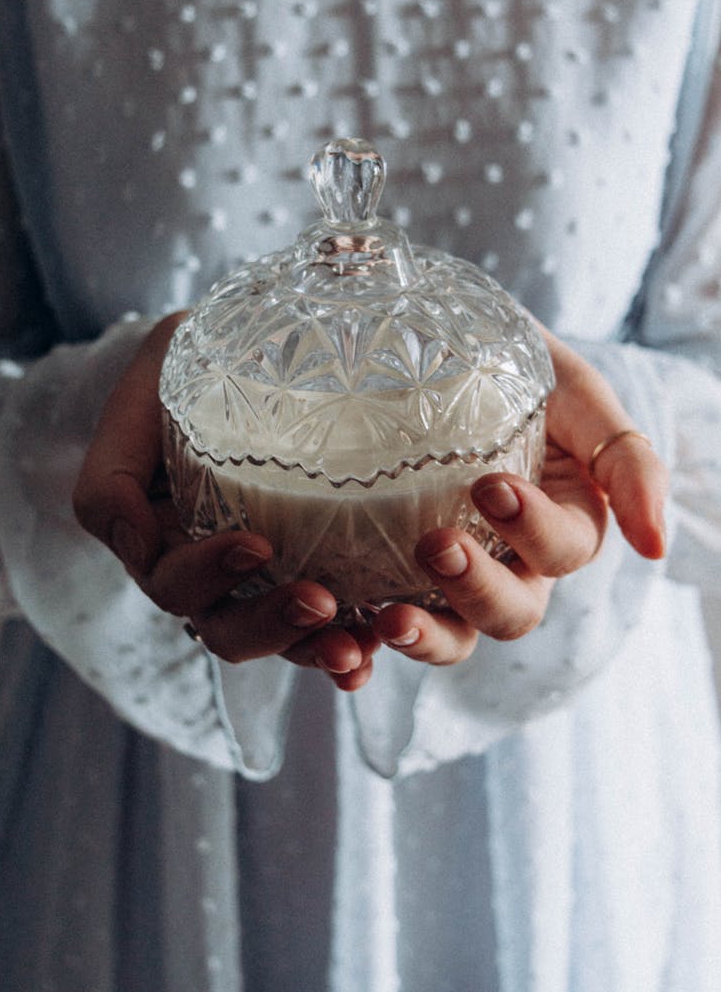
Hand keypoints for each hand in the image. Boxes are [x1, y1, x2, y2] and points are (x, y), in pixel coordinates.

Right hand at [72, 315, 378, 690]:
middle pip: (228, 630)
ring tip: (357, 647)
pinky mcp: (316, 566)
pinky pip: (330, 621)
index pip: (175, 585)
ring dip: (317, 650)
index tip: (255, 544)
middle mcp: (210, 573)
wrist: (240, 350)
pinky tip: (381, 638)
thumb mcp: (136, 401)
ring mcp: (263, 577)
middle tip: (319, 601)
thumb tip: (135, 539)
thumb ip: (112, 473)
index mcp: (160, 542)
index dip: (208, 576)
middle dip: (270, 625)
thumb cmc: (179, 372)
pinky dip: (354, 639)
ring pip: (282, 639)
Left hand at [370, 328, 668, 664]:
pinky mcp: (385, 572)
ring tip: (386, 619)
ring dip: (423, 637)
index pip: (561, 552)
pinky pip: (377, 626)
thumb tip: (656, 547)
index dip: (534, 532)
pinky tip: (337, 644)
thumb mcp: (578, 394)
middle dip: (477, 589)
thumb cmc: (516, 365)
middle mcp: (511, 562)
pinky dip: (360, 648)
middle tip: (437, 546)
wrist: (431, 343)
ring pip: (451, 634)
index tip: (492, 485)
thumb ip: (625, 458)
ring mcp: (448, 574)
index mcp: (561, 525)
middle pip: (510, 612)